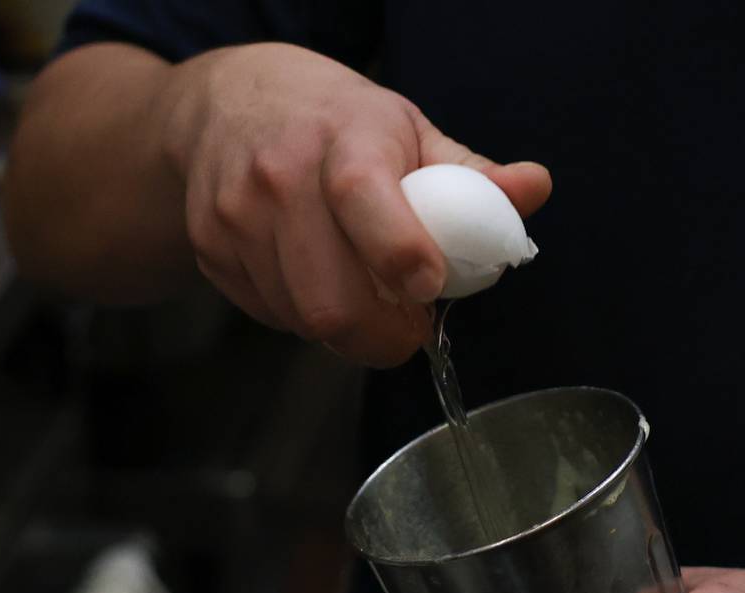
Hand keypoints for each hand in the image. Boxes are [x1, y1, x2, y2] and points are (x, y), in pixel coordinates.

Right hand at [163, 43, 551, 365]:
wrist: (228, 103)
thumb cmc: (335, 124)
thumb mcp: (408, 131)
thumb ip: (472, 175)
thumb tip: (534, 189)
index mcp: (344, 136)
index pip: (362, 197)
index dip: (399, 253)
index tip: (429, 285)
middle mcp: (279, 174)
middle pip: (329, 297)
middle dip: (382, 336)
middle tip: (408, 330)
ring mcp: (236, 215)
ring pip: (302, 319)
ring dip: (345, 331)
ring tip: (365, 300)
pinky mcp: (210, 247)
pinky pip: (272, 315)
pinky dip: (304, 318)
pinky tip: (318, 283)